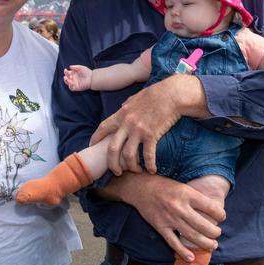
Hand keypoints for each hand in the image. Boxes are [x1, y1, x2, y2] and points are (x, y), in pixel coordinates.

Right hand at [63, 65, 92, 90]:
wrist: (92, 78)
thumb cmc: (87, 72)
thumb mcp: (81, 68)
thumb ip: (75, 67)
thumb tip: (70, 67)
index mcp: (73, 74)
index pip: (67, 73)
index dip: (65, 72)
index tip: (65, 70)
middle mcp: (73, 79)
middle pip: (66, 78)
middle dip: (65, 77)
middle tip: (66, 76)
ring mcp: (74, 83)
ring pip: (68, 83)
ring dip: (66, 81)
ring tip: (67, 79)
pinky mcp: (77, 88)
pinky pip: (71, 88)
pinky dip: (70, 86)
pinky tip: (71, 83)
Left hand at [90, 74, 206, 174]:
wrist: (171, 94)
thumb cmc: (155, 94)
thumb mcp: (136, 98)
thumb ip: (127, 105)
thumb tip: (121, 107)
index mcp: (121, 114)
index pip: (103, 128)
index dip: (96, 138)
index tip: (92, 145)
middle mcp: (127, 124)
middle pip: (112, 148)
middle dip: (112, 163)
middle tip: (116, 171)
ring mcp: (138, 130)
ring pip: (128, 155)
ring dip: (131, 166)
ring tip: (136, 170)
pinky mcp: (151, 135)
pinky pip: (147, 155)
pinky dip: (149, 165)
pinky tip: (152, 170)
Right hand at [105, 172, 224, 259]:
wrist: (139, 187)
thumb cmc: (162, 185)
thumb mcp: (181, 185)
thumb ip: (194, 196)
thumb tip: (212, 206)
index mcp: (186, 194)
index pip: (210, 207)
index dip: (220, 214)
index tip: (222, 216)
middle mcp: (179, 207)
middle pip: (203, 225)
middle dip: (215, 232)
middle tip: (218, 234)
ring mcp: (170, 218)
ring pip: (192, 235)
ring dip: (205, 243)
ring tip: (212, 245)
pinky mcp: (160, 227)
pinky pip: (173, 242)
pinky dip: (183, 251)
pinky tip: (191, 257)